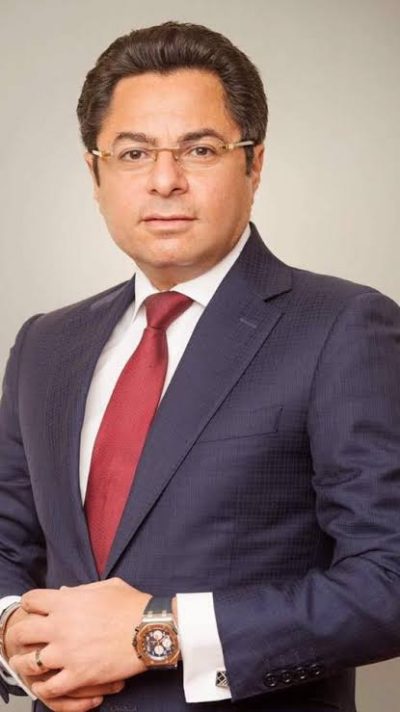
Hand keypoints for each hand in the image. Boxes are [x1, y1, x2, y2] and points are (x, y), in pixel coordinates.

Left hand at [8, 579, 150, 701]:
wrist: (151, 629)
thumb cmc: (133, 605)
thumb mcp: (106, 587)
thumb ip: (80, 590)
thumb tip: (63, 592)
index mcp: (66, 602)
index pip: (31, 601)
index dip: (31, 605)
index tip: (34, 610)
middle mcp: (61, 626)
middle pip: (23, 632)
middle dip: (20, 635)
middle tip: (22, 639)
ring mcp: (67, 652)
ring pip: (29, 663)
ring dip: (26, 663)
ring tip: (26, 664)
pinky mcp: (78, 675)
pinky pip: (50, 687)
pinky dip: (44, 688)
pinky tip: (46, 685)